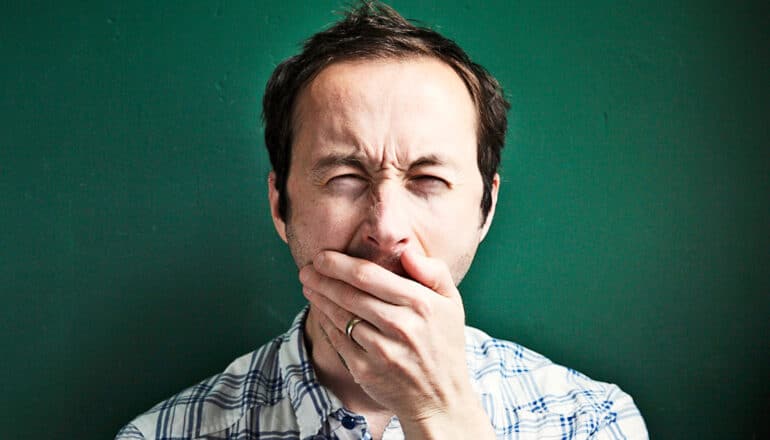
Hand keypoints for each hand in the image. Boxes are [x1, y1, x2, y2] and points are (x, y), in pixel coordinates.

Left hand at [299, 248, 494, 437]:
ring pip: (341, 316)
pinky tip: (320, 311)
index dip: (339, 264)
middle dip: (322, 278)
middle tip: (306, 269)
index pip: (369, 276)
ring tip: (308, 285)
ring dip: (319, 298)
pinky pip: (338, 341)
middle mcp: (402, 326)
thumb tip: (406, 250)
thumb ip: (432, 270)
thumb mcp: (451, 302)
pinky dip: (325, 323)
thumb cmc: (444, 342)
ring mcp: (383, 350)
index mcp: (421, 303)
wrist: (442, 398)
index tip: (322, 256)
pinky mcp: (367, 370)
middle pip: (350, 294)